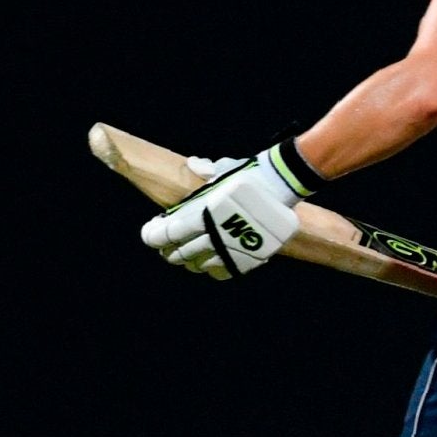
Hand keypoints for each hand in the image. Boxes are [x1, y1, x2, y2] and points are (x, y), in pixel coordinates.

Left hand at [139, 153, 301, 279]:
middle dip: (171, 251)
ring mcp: (230, 249)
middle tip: (171, 246)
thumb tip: (194, 164)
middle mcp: (212, 235)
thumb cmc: (251, 175)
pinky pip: (221, 272)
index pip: (165, 235)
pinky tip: (212, 261)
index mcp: (200, 215)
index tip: (153, 231)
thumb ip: (206, 171)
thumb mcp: (224, 170)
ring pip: (199, 265)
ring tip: (192, 254)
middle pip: (180, 253)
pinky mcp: (247, 258)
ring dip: (191, 261)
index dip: (153, 236)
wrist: (283, 186)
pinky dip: (212, 269)